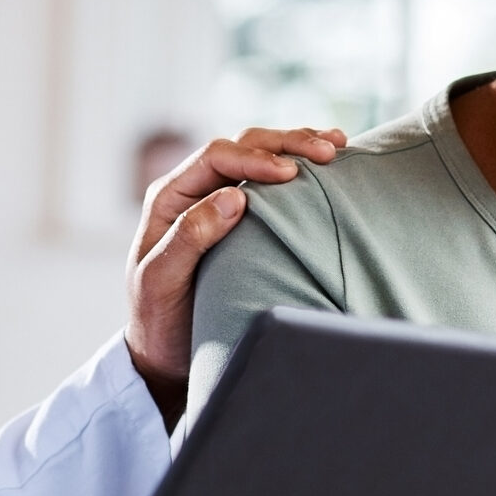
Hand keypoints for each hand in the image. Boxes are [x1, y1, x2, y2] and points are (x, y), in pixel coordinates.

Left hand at [125, 127, 344, 426]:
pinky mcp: (239, 217)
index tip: (291, 173)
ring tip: (337, 145)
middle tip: (328, 151)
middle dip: (286, 144)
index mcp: (169, 197)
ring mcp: (216, 201)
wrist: (162, 351)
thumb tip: (235, 196)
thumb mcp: (162, 280)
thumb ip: (190, 237)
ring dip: (297, 147)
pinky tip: (327, 167)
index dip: (254, 159)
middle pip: (242, 146)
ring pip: (259, 156)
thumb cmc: (158, 320)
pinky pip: (269, 183)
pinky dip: (298, 168)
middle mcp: (193, 190)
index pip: (215, 157)